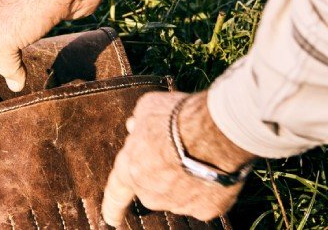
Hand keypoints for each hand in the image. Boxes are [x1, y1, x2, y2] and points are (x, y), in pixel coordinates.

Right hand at [0, 0, 153, 90]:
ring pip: (9, 30)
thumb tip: (14, 83)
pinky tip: (35, 55)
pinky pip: (31, 33)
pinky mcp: (44, 14)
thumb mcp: (6, 39)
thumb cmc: (29, 3)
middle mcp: (0, 9)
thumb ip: (6, 63)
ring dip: (6, 44)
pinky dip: (29, 46)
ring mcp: (23, 10)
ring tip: (7, 60)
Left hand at [102, 92, 256, 225]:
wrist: (215, 132)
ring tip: (202, 155)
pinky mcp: (206, 209)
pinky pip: (205, 199)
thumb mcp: (147, 109)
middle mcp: (150, 194)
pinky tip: (217, 170)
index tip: (110, 218)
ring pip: (180, 194)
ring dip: (186, 179)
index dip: (112, 206)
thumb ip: (139, 124)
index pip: (116, 192)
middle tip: (178, 151)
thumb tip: (135, 127)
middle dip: (163, 173)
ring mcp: (178, 204)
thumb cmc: (177, 118)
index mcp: (130, 170)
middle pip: (153, 187)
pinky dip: (210, 187)